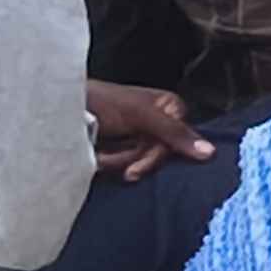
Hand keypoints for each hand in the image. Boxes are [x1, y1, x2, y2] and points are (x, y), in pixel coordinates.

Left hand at [85, 79, 212, 182]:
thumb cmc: (102, 102)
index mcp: (170, 107)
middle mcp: (159, 122)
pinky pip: (126, 165)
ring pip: (140, 162)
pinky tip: (97, 156)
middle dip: (129, 159)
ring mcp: (141, 136)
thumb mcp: (140, 115)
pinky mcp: (123, 148)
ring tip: (97, 155)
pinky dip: (109, 164)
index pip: (177, 142)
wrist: (61, 108)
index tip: (133, 169)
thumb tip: (210, 152)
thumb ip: (174, 132)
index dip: (154, 156)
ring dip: (116, 162)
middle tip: (107, 159)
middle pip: (158, 155)